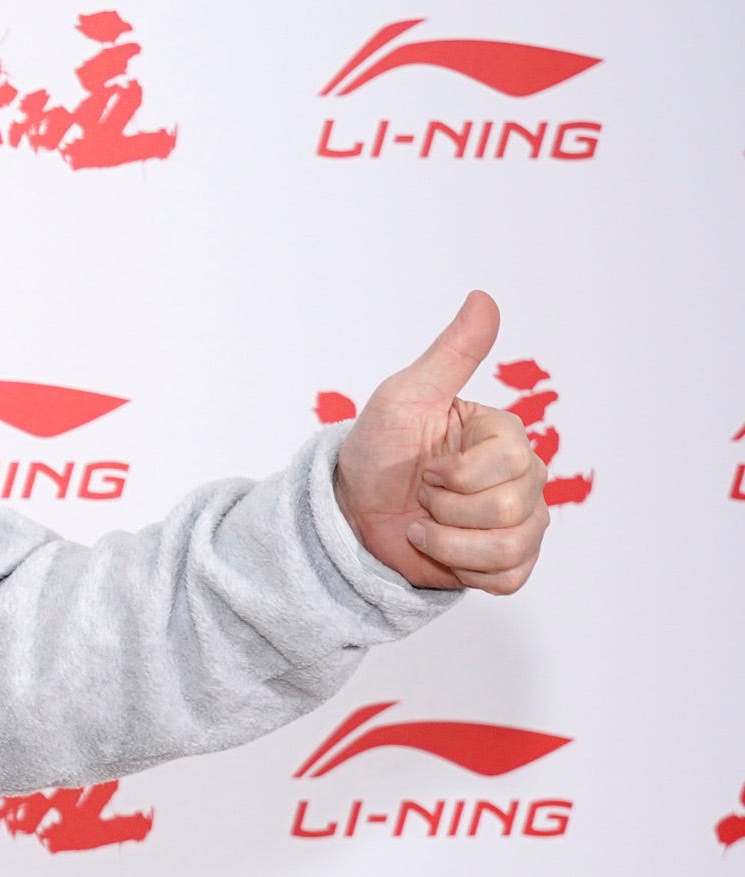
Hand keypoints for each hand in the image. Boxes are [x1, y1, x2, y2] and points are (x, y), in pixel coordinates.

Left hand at [331, 292, 548, 594]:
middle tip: (422, 496)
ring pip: (512, 548)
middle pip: (511, 509)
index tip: (423, 466)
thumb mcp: (405, 397)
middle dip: (446, 509)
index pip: (506, 464)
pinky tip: (440, 550)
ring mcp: (521, 521)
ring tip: (426, 524)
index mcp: (506, 435)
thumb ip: (451, 354)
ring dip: (450, 542)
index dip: (452, 475)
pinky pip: (509, 578)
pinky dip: (464, 570)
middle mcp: (525, 476)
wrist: (351, 512)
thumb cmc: (377, 450)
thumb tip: (484, 298)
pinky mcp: (507, 562)